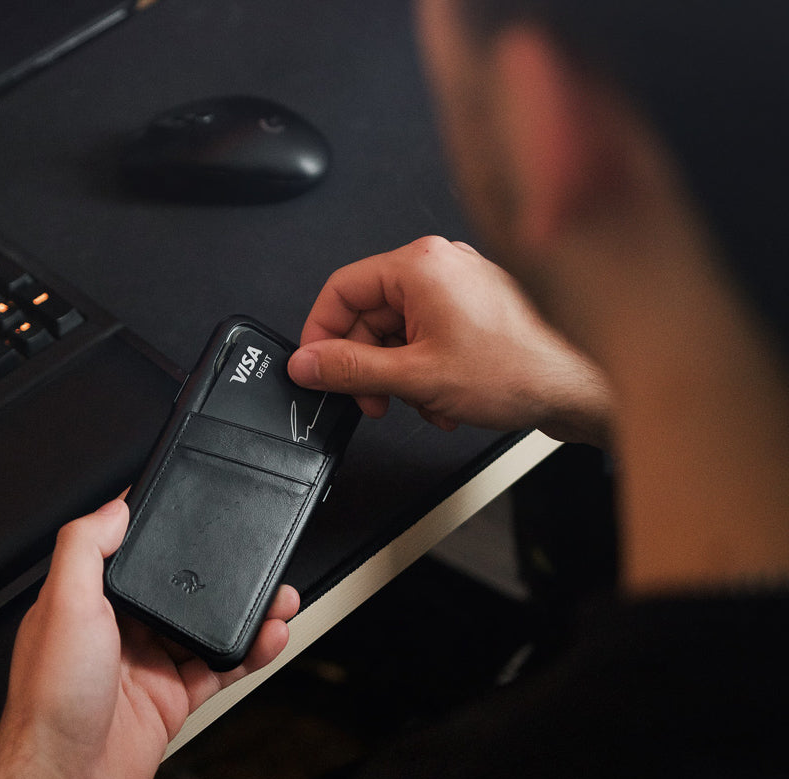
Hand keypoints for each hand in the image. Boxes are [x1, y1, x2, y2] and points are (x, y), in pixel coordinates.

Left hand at [0, 496, 298, 778]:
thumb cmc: (50, 700)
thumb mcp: (64, 606)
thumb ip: (85, 549)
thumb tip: (115, 506)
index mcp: (87, 602)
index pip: (130, 554)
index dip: (162, 533)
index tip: (195, 511)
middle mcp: (118, 630)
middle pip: (179, 591)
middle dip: (219, 576)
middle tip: (256, 561)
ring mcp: (148, 665)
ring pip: (206, 627)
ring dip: (245, 613)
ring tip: (280, 598)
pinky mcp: (172, 698)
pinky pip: (219, 667)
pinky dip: (249, 653)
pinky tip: (270, 638)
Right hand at [288, 236, 611, 446]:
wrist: (581, 387)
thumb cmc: (520, 370)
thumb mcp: (415, 377)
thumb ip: (350, 369)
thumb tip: (308, 363)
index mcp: (421, 265)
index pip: (341, 289)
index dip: (321, 335)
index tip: (316, 368)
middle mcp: (440, 266)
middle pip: (369, 315)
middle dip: (368, 366)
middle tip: (372, 401)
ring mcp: (459, 288)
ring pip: (398, 333)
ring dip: (400, 377)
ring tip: (422, 403)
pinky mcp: (474, 311)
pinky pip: (427, 338)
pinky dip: (425, 373)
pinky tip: (444, 400)